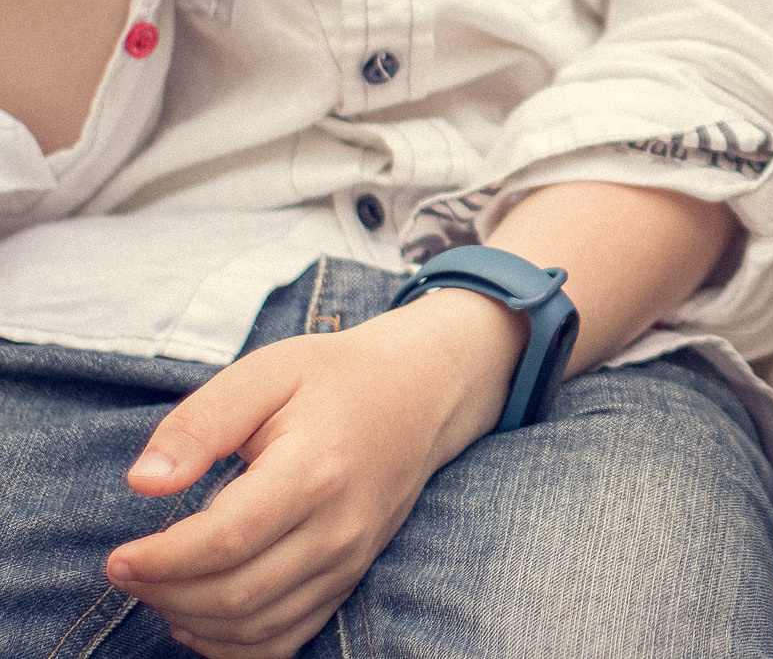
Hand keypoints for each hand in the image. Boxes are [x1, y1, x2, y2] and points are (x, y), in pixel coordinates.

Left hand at [105, 289, 522, 657]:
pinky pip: (287, 640)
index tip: (118, 557)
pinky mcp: (351, 577)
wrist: (422, 392)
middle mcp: (340, 526)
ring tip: (158, 587)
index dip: (162, 561)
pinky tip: (197, 617)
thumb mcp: (264, 372)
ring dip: (191, 621)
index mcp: (315, 469)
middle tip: (126, 569)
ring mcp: (350, 559)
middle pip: (237, 595)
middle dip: (164, 594)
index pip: (227, 541)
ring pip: (257, 627)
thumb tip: (142, 482)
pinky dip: (233, 645)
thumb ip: (200, 423)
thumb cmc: (336, 377)